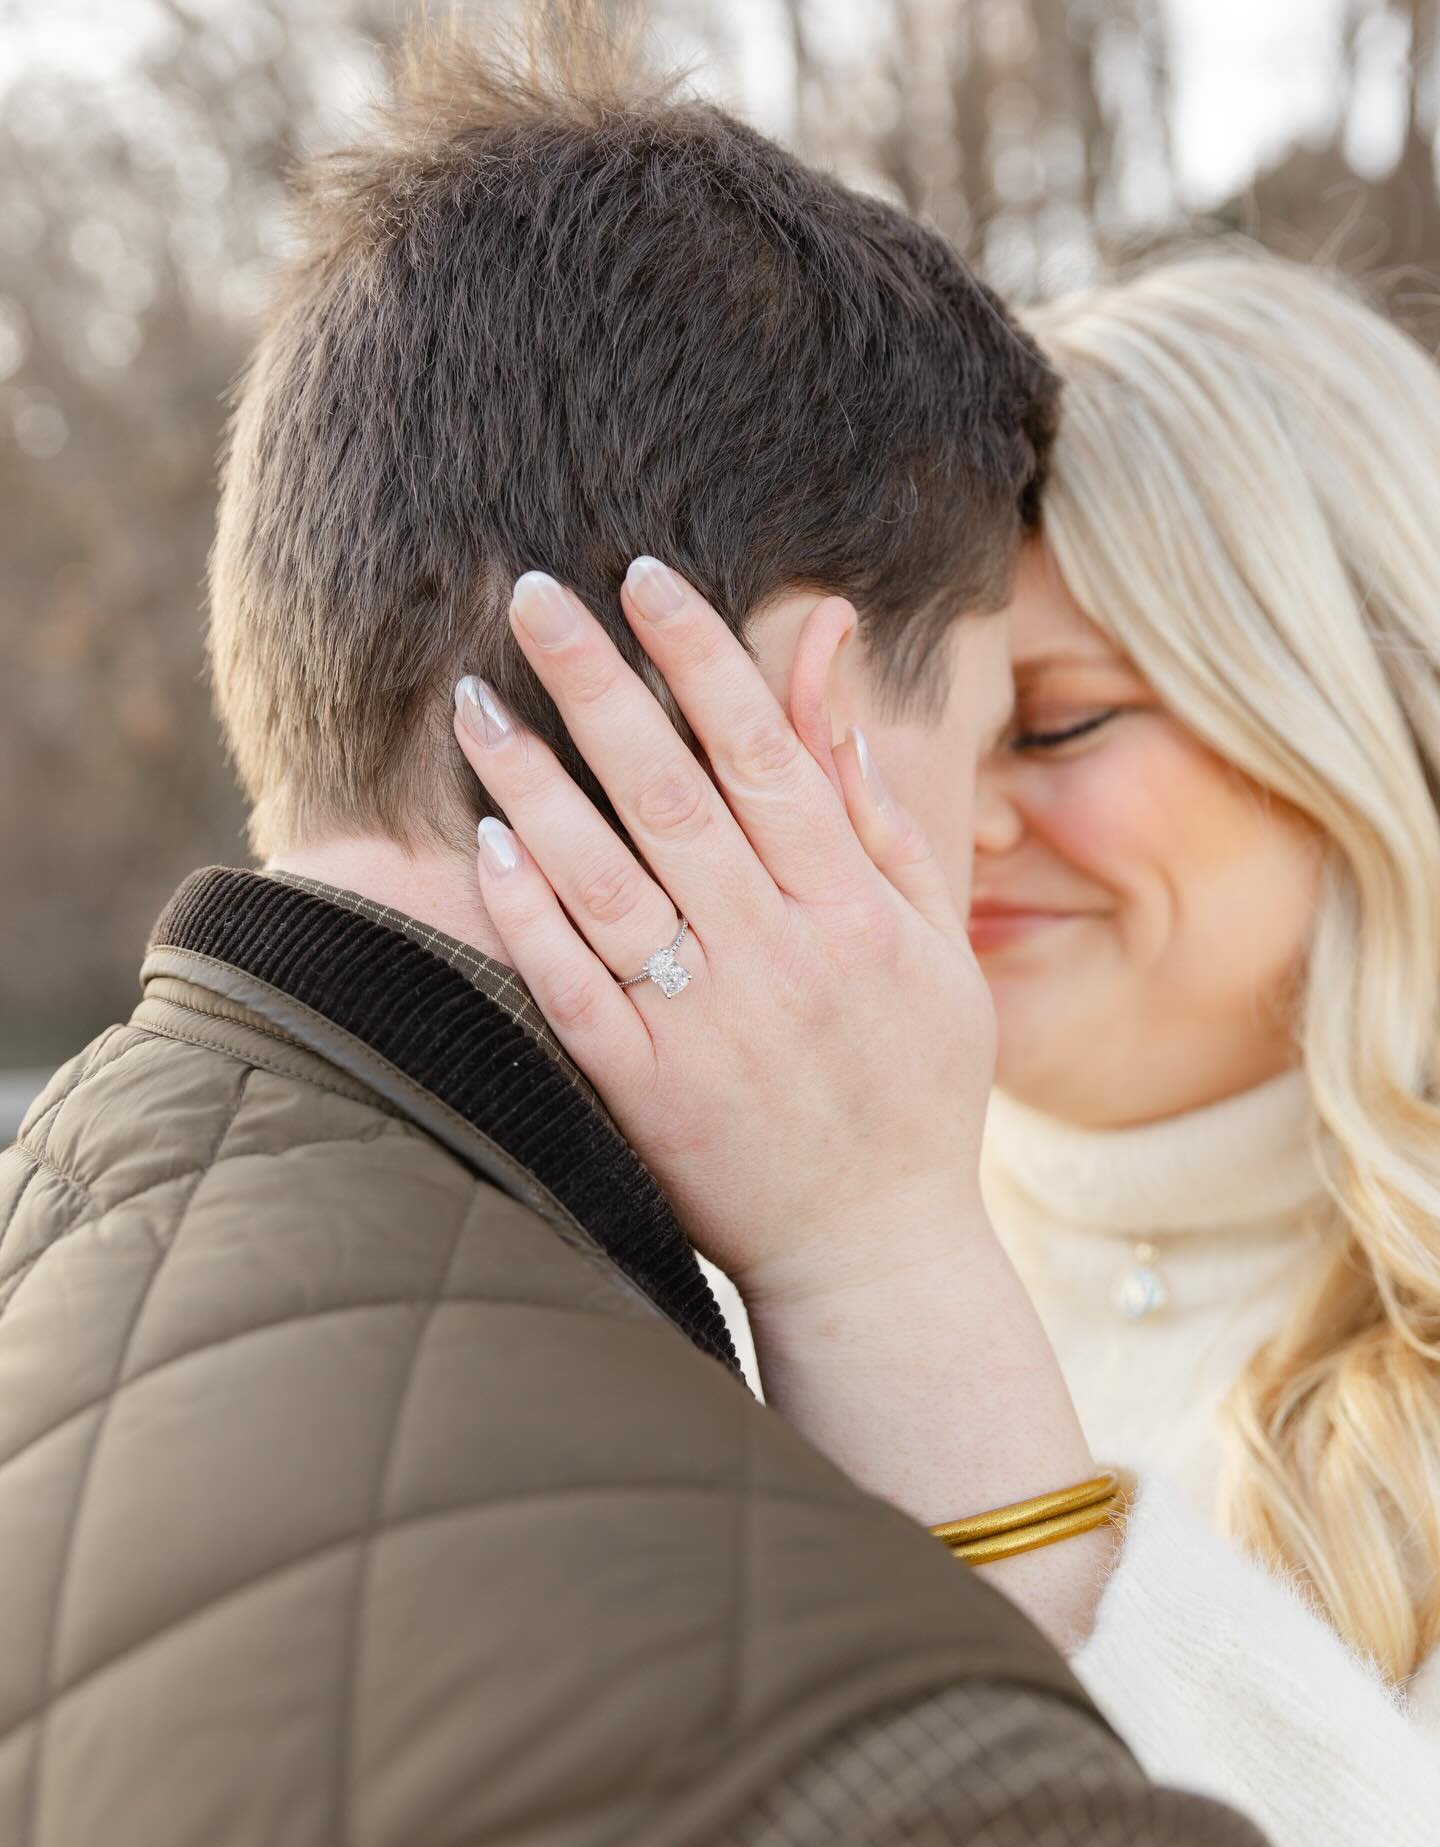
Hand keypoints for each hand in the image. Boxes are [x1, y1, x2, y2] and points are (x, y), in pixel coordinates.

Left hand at [454, 561, 1108, 1650]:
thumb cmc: (914, 1087)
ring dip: (537, 783)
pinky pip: (575, 990)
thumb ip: (877, 815)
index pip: (767, 756)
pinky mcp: (647, 1094)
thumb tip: (829, 689)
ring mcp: (708, 1028)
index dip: (704, 660)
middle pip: (673, 795)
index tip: (645, 580)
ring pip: (607, 882)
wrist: (875, 1253)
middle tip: (533, 597)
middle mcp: (779, 957)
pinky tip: (486, 840)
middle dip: (601, 684)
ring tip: (475, 701)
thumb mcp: (932, 947)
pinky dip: (529, 915)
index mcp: (853, 912)